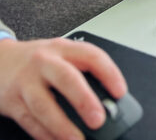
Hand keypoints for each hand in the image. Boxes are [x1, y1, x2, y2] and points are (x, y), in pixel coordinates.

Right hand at [0, 37, 126, 139]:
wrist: (1, 62)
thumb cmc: (37, 61)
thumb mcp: (61, 56)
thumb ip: (82, 72)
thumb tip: (109, 100)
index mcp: (63, 48)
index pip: (91, 55)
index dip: (109, 73)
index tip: (120, 92)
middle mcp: (45, 62)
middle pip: (66, 78)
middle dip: (84, 100)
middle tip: (99, 119)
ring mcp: (27, 82)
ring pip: (44, 105)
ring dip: (62, 126)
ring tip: (78, 139)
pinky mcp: (13, 102)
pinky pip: (29, 122)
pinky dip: (44, 135)